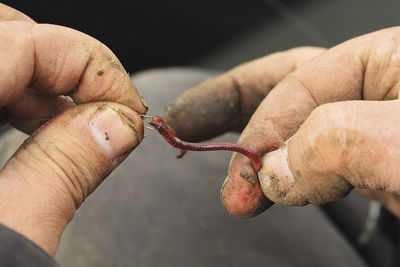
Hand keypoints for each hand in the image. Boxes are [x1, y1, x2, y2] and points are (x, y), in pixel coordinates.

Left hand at [0, 4, 146, 254]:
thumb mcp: (4, 247)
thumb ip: (61, 174)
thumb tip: (116, 126)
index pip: (18, 43)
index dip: (91, 67)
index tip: (126, 110)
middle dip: (67, 66)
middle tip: (103, 115)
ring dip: (44, 81)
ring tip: (75, 125)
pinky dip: (19, 96)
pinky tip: (37, 126)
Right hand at [164, 27, 399, 218]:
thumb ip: (332, 140)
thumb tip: (275, 171)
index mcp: (386, 60)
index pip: (297, 80)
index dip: (259, 128)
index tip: (242, 177)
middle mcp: (375, 92)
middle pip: (284, 90)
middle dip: (232, 113)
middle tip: (183, 127)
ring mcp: (375, 133)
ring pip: (298, 131)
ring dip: (256, 154)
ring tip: (226, 171)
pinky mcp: (377, 172)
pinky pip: (319, 164)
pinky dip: (287, 179)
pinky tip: (267, 184)